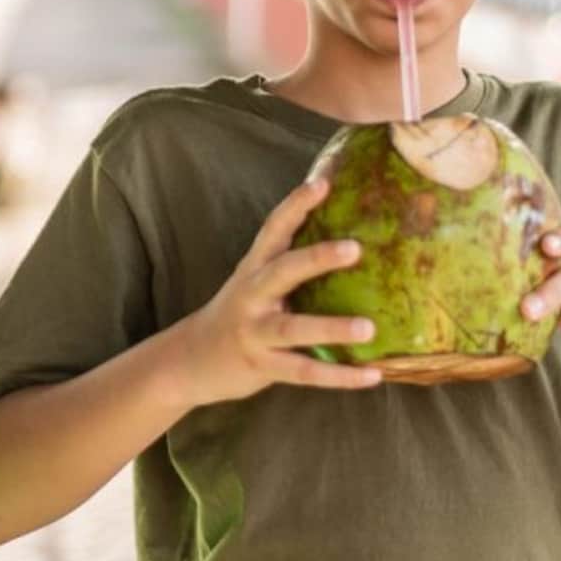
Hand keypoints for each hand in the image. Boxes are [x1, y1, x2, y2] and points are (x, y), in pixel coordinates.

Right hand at [168, 180, 380, 407]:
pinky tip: (372, 375)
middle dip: (317, 258)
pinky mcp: (261, 366)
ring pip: (293, 329)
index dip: (295, 205)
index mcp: (253, 269)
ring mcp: (254, 332)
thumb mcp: (254, 284)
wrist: (188, 360)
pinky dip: (340, 376)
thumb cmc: (238, 315)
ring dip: (332, 328)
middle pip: (283, 272)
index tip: (321, 184)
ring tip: (369, 328)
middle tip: (355, 248)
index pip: (273, 229)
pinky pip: (304, 371)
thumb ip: (289, 268)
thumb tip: (352, 244)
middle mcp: (251, 296)